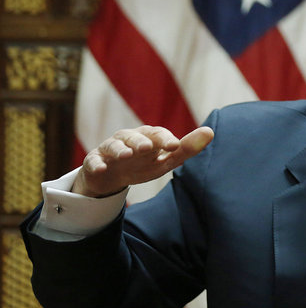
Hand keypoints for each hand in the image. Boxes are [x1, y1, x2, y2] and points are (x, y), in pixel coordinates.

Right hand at [73, 125, 213, 197]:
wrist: (111, 176)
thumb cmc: (143, 164)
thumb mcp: (166, 160)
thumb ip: (186, 149)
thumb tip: (210, 131)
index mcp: (148, 137)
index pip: (157, 134)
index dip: (165, 139)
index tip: (174, 146)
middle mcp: (128, 139)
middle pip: (134, 136)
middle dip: (140, 141)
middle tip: (147, 148)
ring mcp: (110, 149)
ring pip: (114, 145)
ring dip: (120, 149)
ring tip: (126, 155)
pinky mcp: (95, 161)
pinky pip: (93, 161)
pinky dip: (97, 164)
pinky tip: (101, 168)